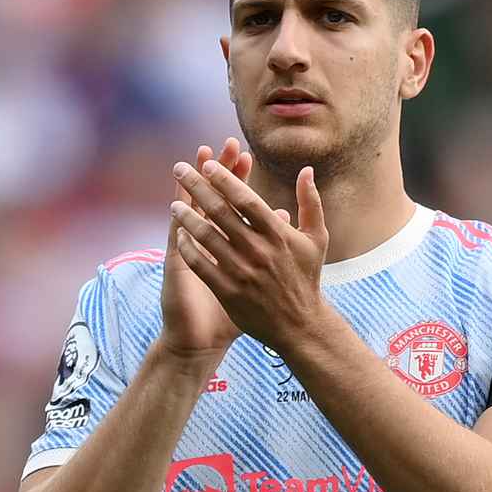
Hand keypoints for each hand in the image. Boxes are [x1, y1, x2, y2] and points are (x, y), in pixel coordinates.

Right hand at [158, 138, 254, 364]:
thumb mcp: (256, 278)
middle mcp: (206, 241)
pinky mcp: (176, 266)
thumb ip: (270, 246)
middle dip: (218, 172)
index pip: (233, 201)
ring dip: (193, 186)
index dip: (238, 178)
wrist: (201, 341)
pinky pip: (177, 241)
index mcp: (226, 241)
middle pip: (212, 197)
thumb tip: (284, 216)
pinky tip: (178, 203)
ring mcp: (188, 251)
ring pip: (190, 210)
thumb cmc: (232, 312)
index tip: (246, 155)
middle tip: (224, 146)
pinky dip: (178, 222)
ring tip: (195, 162)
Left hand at [168, 158, 328, 350]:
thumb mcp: (317, 239)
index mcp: (278, 234)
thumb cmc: (307, 278)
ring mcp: (242, 272)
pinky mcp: (229, 292)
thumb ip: (311, 203)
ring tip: (174, 204)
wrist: (299, 326)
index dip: (225, 179)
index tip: (207, 165)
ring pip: (207, 237)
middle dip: (197, 187)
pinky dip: (188, 249)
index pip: (246, 199)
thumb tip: (307, 170)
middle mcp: (259, 251)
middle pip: (221, 212)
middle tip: (179, 170)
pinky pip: (202, 265)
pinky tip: (179, 236)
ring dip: (187, 217)